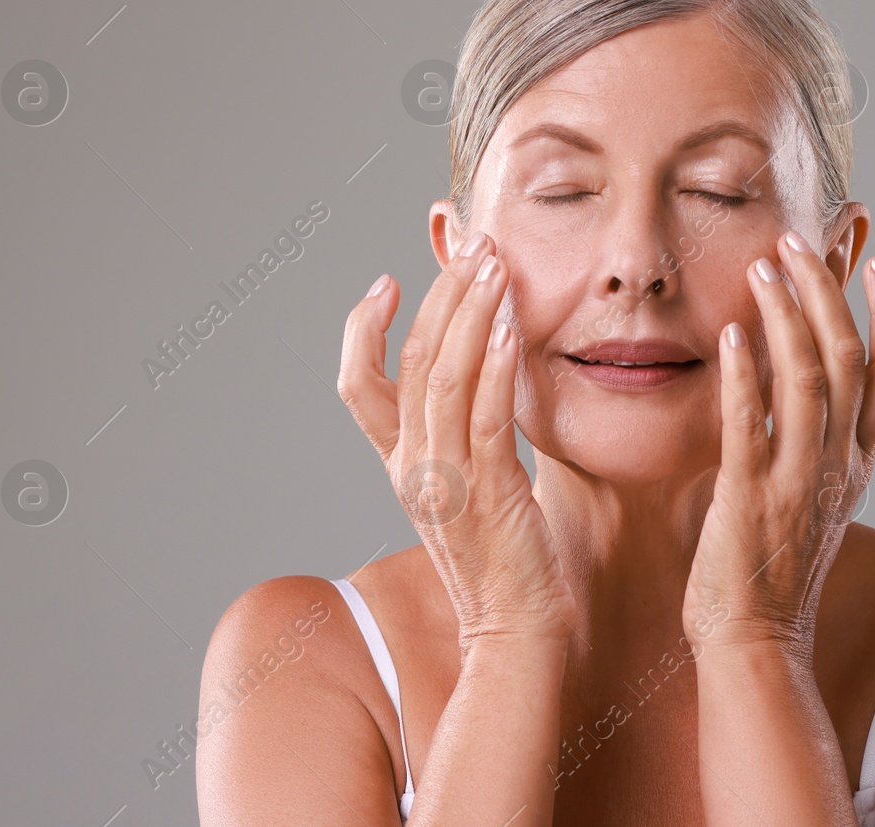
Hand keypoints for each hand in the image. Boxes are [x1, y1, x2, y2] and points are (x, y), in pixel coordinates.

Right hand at [337, 232, 578, 649]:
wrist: (518, 628)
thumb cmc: (504, 553)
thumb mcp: (466, 484)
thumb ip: (462, 428)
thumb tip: (481, 364)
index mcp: (399, 465)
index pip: (356, 386)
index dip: (364, 329)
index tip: (389, 281)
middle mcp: (411, 469)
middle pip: (409, 363)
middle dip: (440, 295)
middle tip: (471, 245)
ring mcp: (445, 482)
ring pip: (443, 379)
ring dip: (469, 313)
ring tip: (493, 264)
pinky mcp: (488, 494)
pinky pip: (486, 417)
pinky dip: (495, 365)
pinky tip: (511, 326)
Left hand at [681, 232, 874, 654]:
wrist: (756, 642)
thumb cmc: (773, 567)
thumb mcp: (813, 496)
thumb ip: (814, 440)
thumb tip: (796, 382)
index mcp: (858, 463)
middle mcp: (838, 465)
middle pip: (847, 358)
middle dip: (826, 291)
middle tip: (797, 240)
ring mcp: (797, 481)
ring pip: (807, 379)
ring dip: (786, 315)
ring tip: (763, 266)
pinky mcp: (749, 498)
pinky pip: (752, 425)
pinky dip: (744, 376)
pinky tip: (729, 336)